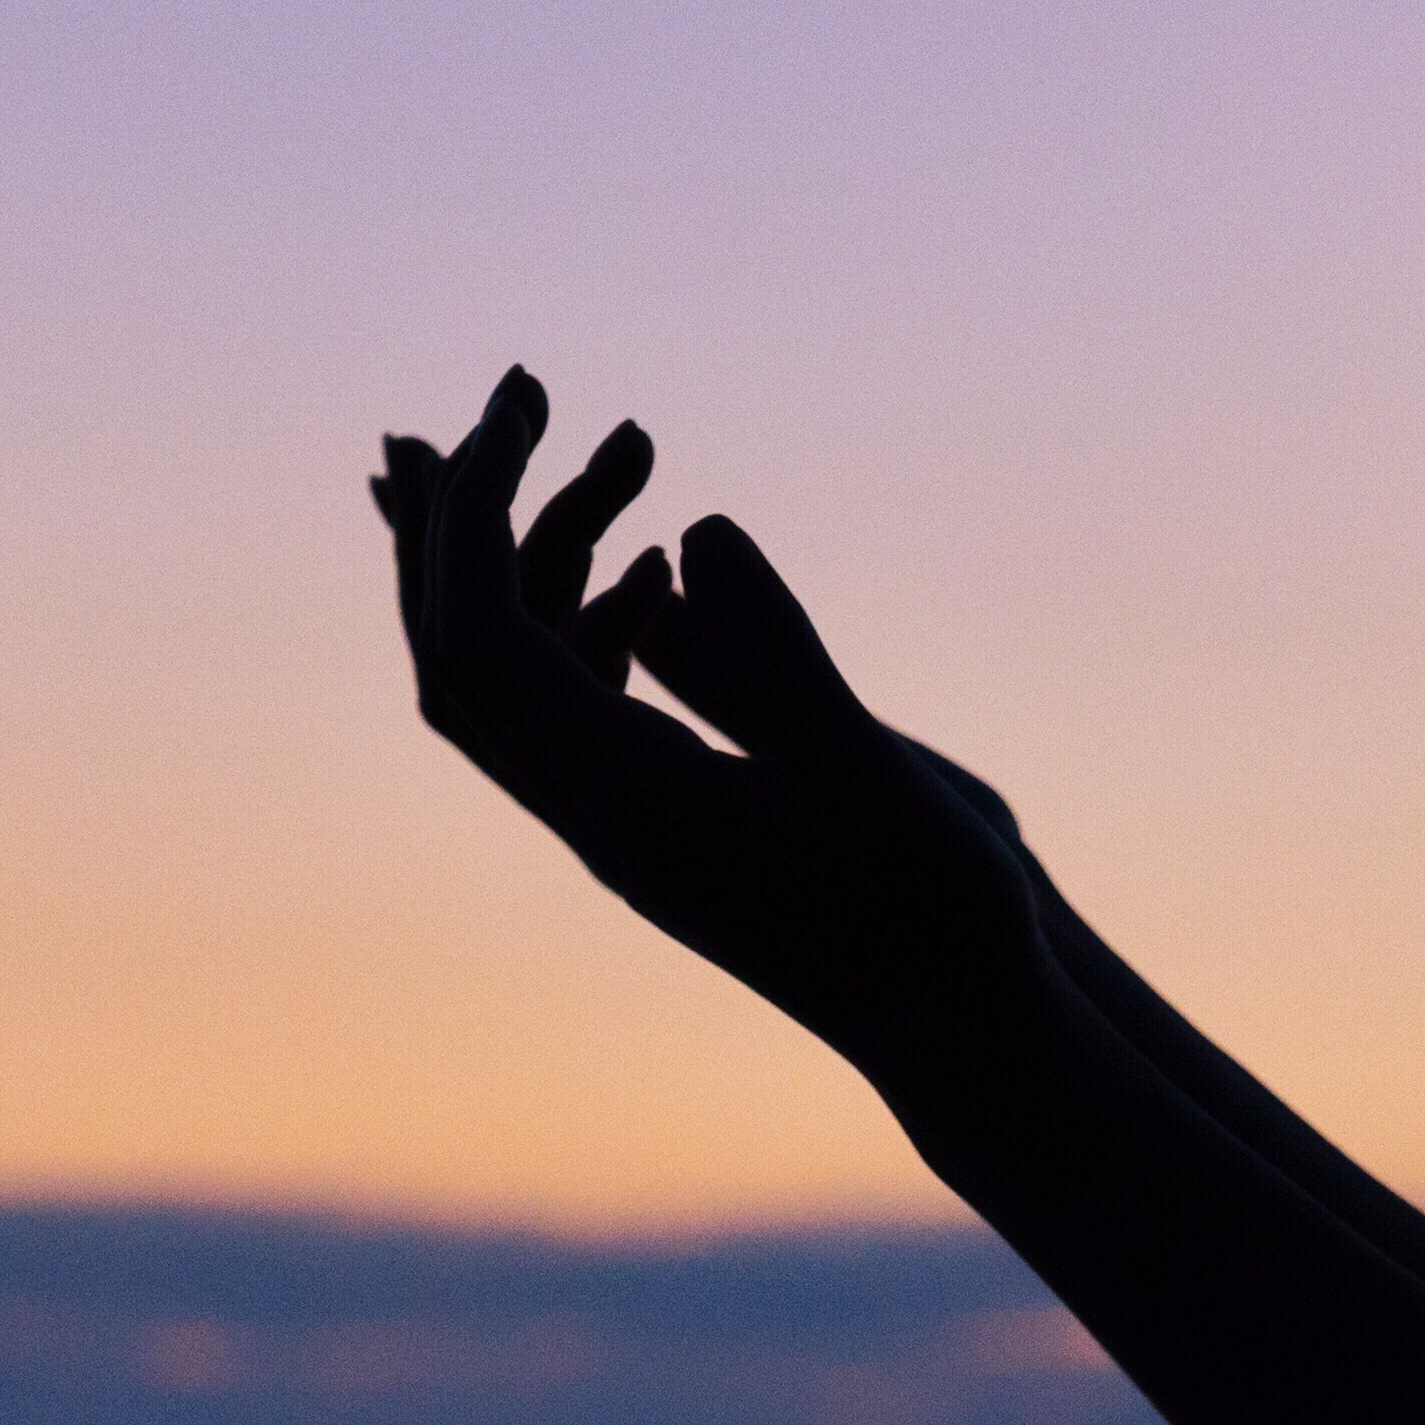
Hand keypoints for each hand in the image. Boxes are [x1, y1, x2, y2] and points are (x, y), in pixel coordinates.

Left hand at [373, 368, 1045, 1074]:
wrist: (966, 1031)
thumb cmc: (932, 915)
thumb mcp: (868, 772)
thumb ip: (781, 657)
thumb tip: (696, 530)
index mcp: (626, 801)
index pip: (484, 640)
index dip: (477, 508)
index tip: (522, 400)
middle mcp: (601, 812)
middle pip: (459, 652)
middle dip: (467, 515)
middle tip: (516, 392)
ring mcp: (631, 821)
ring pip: (524, 673)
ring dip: (551, 549)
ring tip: (636, 447)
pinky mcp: (674, 821)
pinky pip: (586, 706)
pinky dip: (593, 613)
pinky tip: (660, 568)